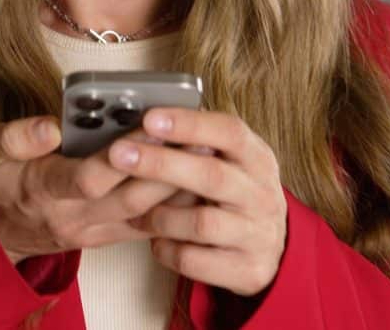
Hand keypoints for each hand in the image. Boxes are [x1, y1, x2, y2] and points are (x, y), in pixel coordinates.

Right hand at [0, 116, 180, 263]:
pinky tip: (195, 178)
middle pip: (128, 199)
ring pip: (144, 215)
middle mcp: (74, 216)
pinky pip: (148, 224)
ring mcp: (94, 230)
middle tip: (194, 137)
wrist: (0, 229)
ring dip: (176, 188)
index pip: (87, 179)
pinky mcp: (109, 235)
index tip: (147, 126)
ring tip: (203, 152)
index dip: (120, 156)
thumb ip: (17, 137)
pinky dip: (173, 204)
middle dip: (164, 170)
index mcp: (43, 190)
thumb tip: (51, 126)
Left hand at [108, 108, 286, 296]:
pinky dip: (167, 249)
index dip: (189, 124)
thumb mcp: (230, 162)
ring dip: (160, 216)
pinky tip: (156, 242)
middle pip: (212, 176)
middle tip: (119, 154)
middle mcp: (262, 195)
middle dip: (161, 164)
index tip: (150, 118)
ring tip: (136, 215)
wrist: (271, 248)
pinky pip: (194, 260)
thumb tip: (144, 124)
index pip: (229, 132)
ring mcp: (257, 234)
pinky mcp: (247, 270)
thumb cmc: (234, 194)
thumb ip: (198, 144)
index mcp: (257, 158)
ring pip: (201, 223)